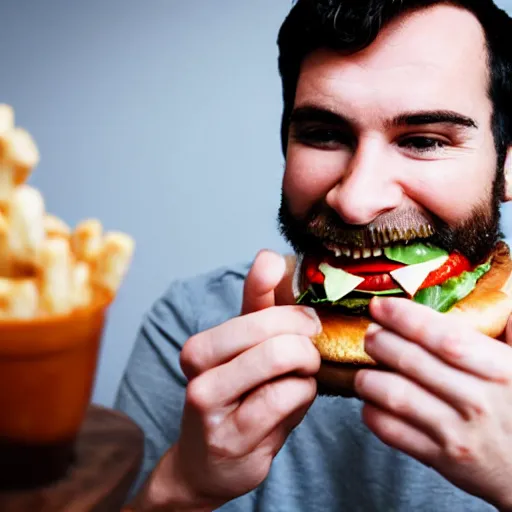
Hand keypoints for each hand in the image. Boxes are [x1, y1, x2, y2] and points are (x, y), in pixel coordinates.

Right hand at [139, 250, 320, 510]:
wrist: (208, 463)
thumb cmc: (236, 398)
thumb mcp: (247, 350)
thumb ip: (260, 303)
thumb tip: (269, 256)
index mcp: (202, 344)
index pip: (257, 301)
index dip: (293, 308)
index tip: (306, 320)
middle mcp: (198, 368)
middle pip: (272, 328)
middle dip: (305, 337)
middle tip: (310, 349)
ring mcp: (212, 402)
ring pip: (282, 357)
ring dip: (306, 368)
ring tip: (301, 376)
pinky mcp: (235, 434)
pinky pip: (289, 395)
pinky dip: (304, 394)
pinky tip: (293, 402)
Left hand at [355, 297, 511, 509]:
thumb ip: (510, 334)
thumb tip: (500, 301)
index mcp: (500, 370)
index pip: (442, 336)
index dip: (405, 317)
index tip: (381, 305)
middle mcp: (476, 400)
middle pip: (411, 361)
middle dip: (380, 341)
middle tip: (370, 333)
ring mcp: (457, 433)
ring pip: (395, 396)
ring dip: (369, 378)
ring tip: (365, 369)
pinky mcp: (441, 460)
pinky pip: (393, 432)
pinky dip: (372, 413)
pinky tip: (371, 402)